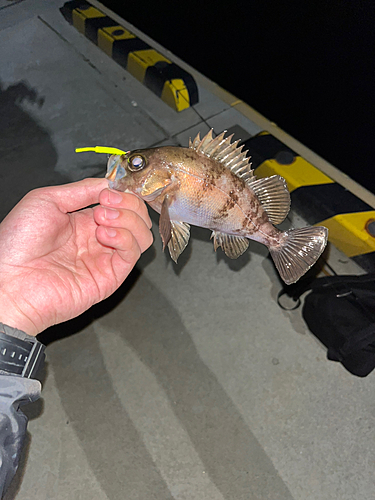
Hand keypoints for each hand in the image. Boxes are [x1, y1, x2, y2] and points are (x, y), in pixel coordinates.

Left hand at [0, 178, 152, 335]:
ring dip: (128, 219)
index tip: (112, 187)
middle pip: (137, 217)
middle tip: (107, 201)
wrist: (9, 281)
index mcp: (83, 221)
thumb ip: (81, 190)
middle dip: (128, 203)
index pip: (121, 203)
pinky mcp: (110, 277)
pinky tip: (103, 233)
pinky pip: (133, 253)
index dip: (123, 192)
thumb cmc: (17, 244)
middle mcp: (98, 239)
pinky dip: (125, 237)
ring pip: (142, 234)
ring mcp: (105, 258)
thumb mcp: (46, 199)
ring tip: (102, 217)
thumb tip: (109, 183)